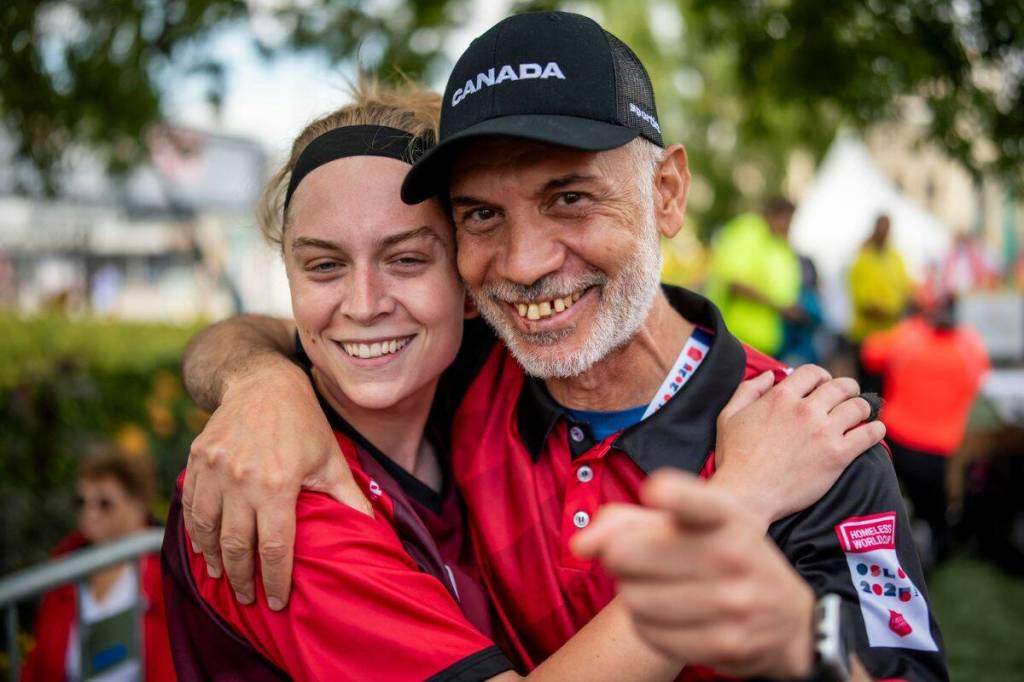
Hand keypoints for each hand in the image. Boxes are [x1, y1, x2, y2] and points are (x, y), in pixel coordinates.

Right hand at [182, 360, 369, 609]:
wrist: (262, 382)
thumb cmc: (303, 423)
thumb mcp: (331, 458)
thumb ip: (349, 498)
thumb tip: (375, 530)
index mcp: (278, 482)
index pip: (274, 546)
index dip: (275, 580)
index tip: (276, 602)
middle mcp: (241, 478)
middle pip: (237, 546)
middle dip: (242, 579)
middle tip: (247, 598)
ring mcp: (215, 469)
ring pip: (207, 530)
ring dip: (214, 560)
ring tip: (223, 577)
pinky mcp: (197, 459)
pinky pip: (190, 506)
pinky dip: (194, 532)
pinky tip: (204, 547)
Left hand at [573, 470, 814, 679]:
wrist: (790, 621)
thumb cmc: (728, 557)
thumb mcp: (694, 523)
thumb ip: (631, 519)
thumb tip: (582, 544)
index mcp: (727, 516)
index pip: (697, 502)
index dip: (673, 496)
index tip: (654, 491)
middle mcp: (733, 556)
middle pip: (627, 554)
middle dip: (619, 557)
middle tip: (638, 560)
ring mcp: (732, 604)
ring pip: (632, 598)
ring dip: (632, 592)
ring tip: (657, 587)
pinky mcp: (724, 645)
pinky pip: (649, 633)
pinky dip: (647, 624)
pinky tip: (670, 614)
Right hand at [710, 365, 884, 527]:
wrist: (746, 494)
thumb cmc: (734, 458)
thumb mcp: (729, 416)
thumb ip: (748, 390)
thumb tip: (770, 376)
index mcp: (781, 397)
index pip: (812, 372)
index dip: (820, 376)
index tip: (822, 386)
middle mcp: (805, 410)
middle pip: (840, 386)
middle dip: (846, 388)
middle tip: (847, 397)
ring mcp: (824, 432)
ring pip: (858, 406)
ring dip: (862, 407)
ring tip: (861, 413)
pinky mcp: (838, 455)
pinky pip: (868, 435)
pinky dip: (876, 429)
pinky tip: (874, 430)